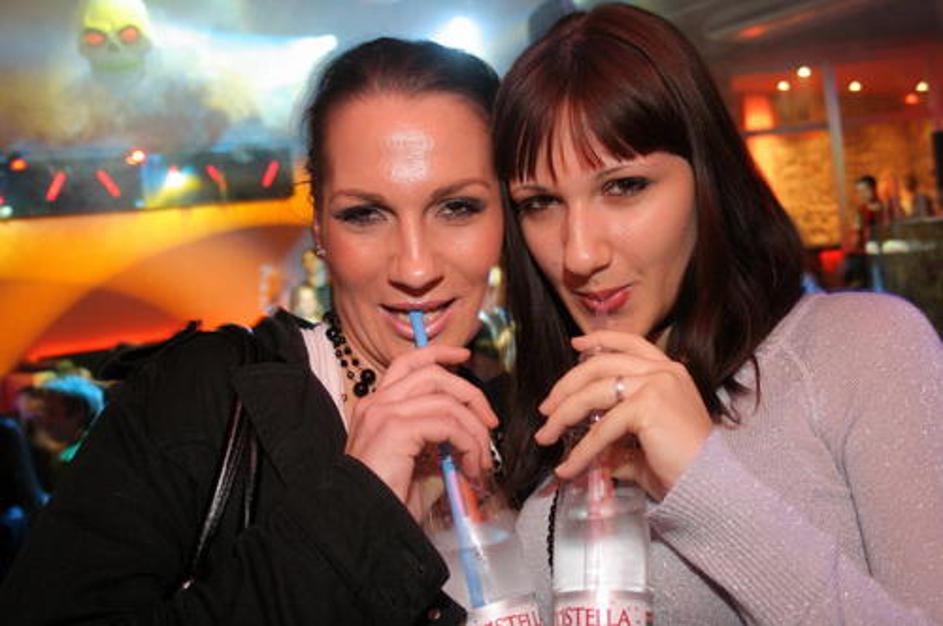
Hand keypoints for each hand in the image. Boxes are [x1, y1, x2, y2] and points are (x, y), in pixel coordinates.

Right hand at [345, 345, 496, 517]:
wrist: (364, 525)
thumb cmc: (388, 502)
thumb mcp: (417, 466)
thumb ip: (437, 443)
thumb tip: (466, 438)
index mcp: (376, 407)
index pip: (409, 364)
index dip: (439, 353)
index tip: (464, 356)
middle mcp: (376, 403)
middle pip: (433, 374)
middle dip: (470, 394)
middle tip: (489, 424)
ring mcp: (384, 413)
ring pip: (446, 400)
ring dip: (474, 430)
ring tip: (480, 461)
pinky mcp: (395, 429)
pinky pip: (448, 424)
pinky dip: (468, 443)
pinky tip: (470, 467)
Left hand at [535, 331, 711, 499]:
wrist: (711, 484)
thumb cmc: (684, 465)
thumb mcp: (645, 444)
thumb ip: (618, 441)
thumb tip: (590, 451)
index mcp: (668, 371)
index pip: (630, 342)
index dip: (600, 340)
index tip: (574, 344)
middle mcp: (663, 372)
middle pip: (601, 365)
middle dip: (567, 386)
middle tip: (546, 408)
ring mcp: (656, 385)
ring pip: (594, 393)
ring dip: (563, 415)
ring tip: (546, 436)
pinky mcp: (647, 406)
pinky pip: (601, 427)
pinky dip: (581, 449)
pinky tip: (569, 466)